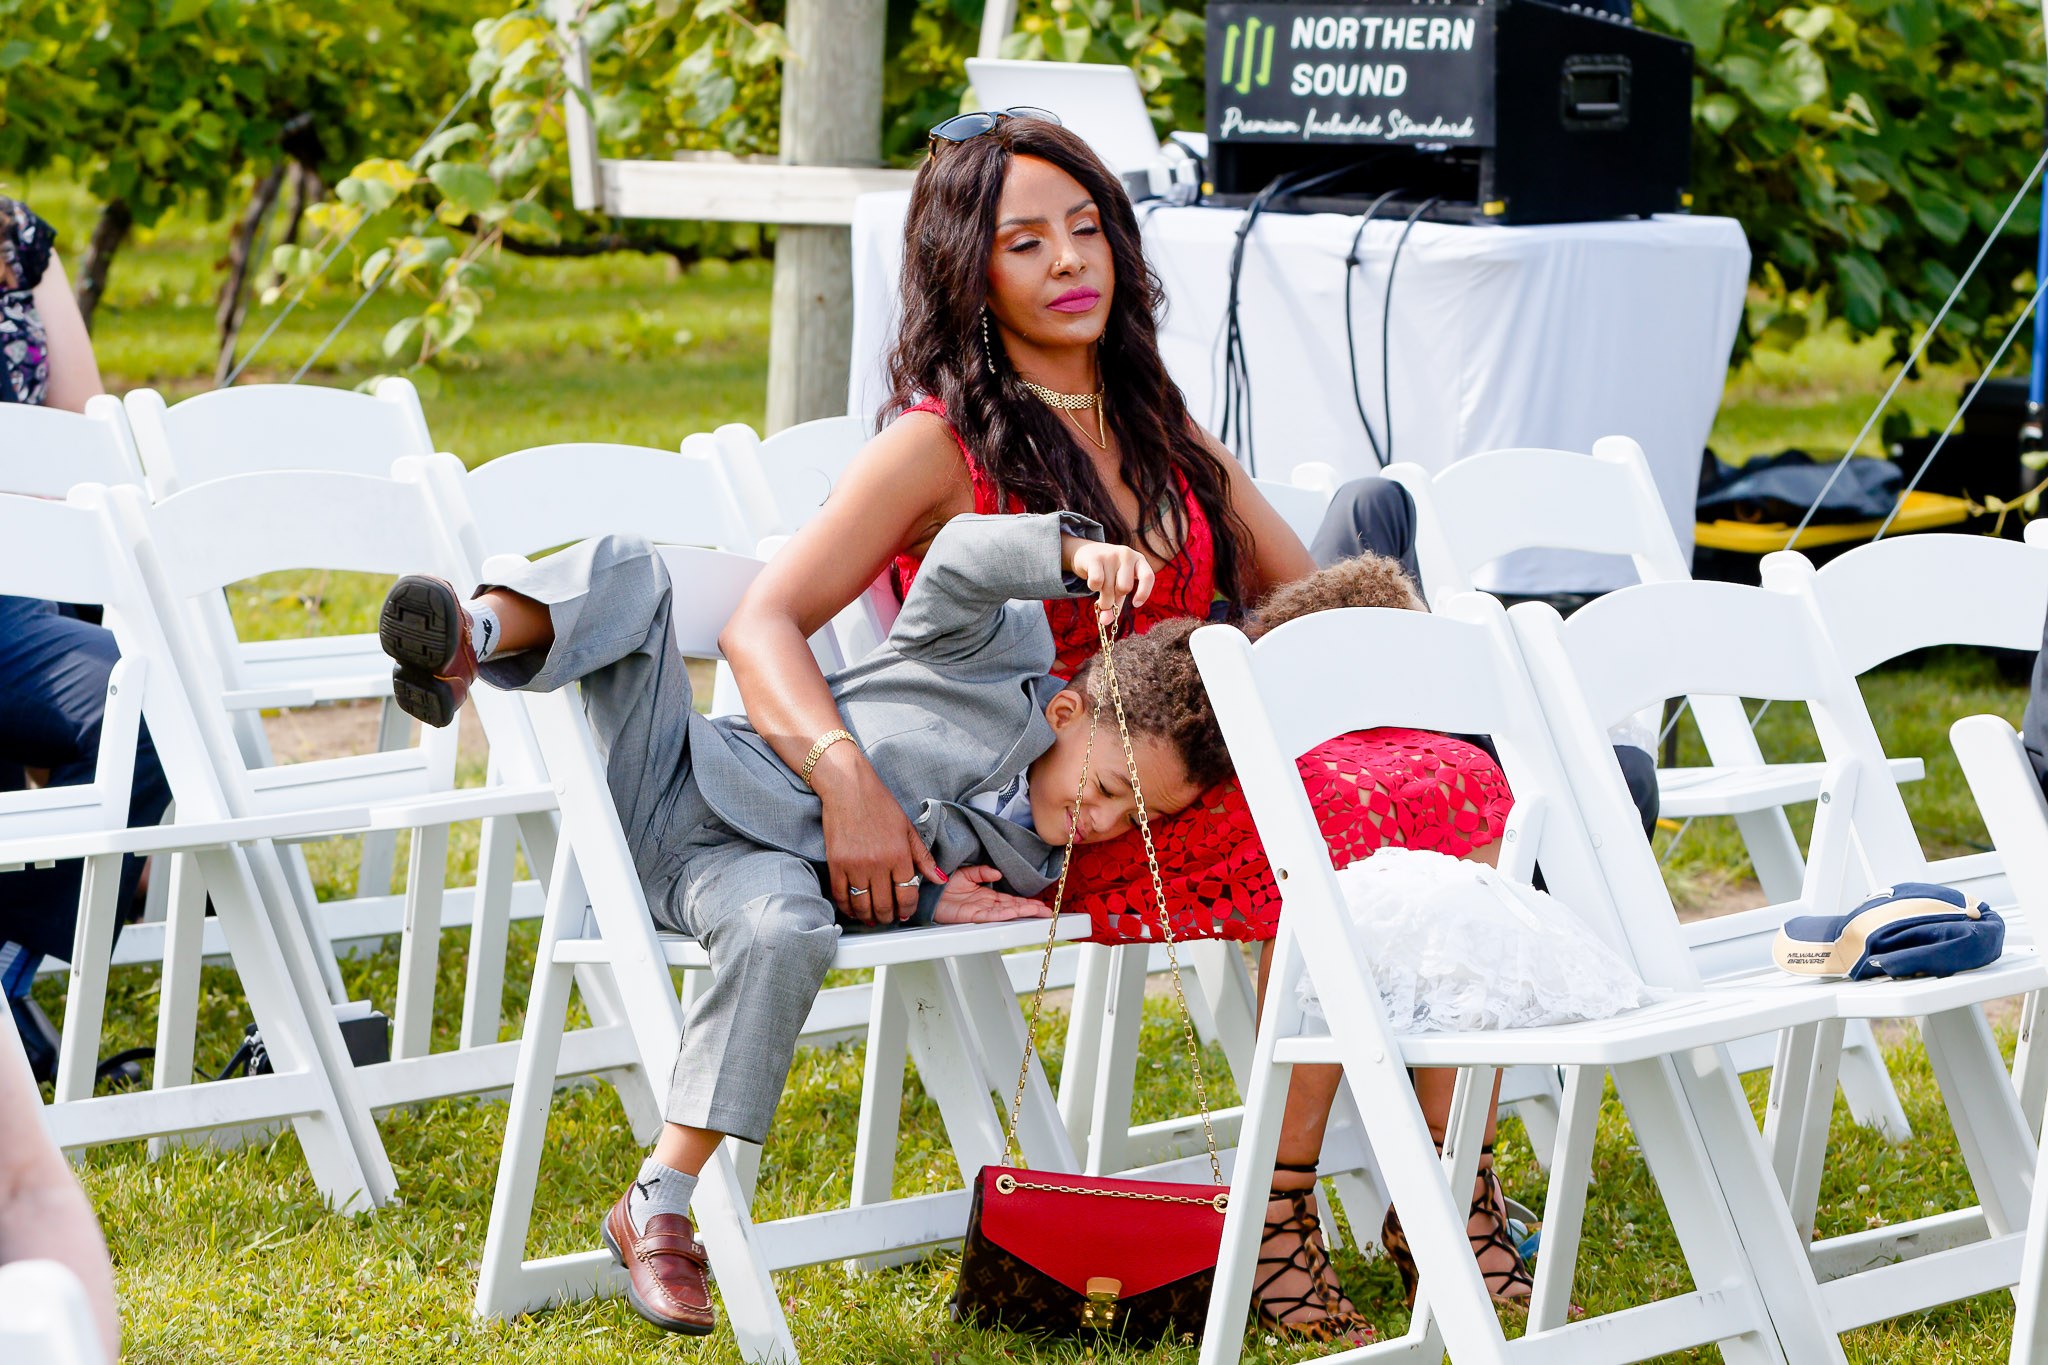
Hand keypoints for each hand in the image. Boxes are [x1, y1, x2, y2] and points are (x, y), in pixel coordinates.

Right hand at [814, 749, 944, 924]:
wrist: (848, 787)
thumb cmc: (879, 803)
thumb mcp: (907, 828)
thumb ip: (923, 857)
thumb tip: (940, 879)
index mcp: (899, 854)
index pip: (907, 894)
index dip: (907, 909)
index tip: (905, 912)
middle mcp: (878, 863)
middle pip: (884, 905)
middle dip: (889, 917)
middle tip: (890, 917)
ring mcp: (855, 865)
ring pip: (862, 905)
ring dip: (869, 917)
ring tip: (873, 918)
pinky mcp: (836, 864)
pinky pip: (841, 895)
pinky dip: (847, 907)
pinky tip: (853, 909)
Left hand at [932, 865, 1054, 923]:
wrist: (925, 888)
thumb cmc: (942, 883)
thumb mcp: (967, 872)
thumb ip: (982, 872)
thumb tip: (997, 872)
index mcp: (986, 894)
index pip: (1011, 900)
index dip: (1026, 903)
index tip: (1040, 905)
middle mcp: (985, 904)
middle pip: (1012, 908)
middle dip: (1030, 910)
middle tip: (1047, 912)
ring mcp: (978, 911)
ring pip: (1005, 913)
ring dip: (1021, 913)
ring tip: (1037, 913)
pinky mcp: (969, 915)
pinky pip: (989, 915)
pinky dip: (1002, 914)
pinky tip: (1013, 913)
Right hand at [1063, 536, 1156, 625]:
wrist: (1088, 552)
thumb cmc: (1109, 573)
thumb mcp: (1118, 585)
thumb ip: (1116, 603)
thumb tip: (1104, 622)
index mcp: (1139, 560)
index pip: (1148, 577)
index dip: (1144, 593)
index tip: (1135, 604)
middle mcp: (1127, 555)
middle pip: (1125, 588)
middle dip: (1114, 598)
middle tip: (1109, 596)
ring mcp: (1111, 554)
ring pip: (1108, 588)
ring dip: (1102, 597)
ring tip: (1100, 590)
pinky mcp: (1095, 558)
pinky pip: (1096, 582)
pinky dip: (1093, 587)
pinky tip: (1093, 582)